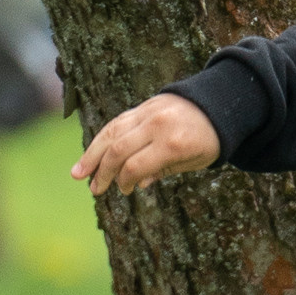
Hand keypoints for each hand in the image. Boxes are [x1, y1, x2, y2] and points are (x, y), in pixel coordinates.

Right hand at [72, 94, 221, 198]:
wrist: (217, 103)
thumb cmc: (208, 140)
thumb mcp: (193, 162)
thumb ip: (162, 171)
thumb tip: (135, 182)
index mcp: (172, 143)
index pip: (135, 165)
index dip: (124, 182)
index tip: (124, 191)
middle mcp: (156, 125)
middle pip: (118, 150)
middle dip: (103, 172)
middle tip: (95, 190)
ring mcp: (148, 113)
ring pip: (111, 133)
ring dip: (92, 154)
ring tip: (78, 173)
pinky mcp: (142, 107)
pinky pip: (117, 122)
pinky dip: (102, 138)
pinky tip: (92, 153)